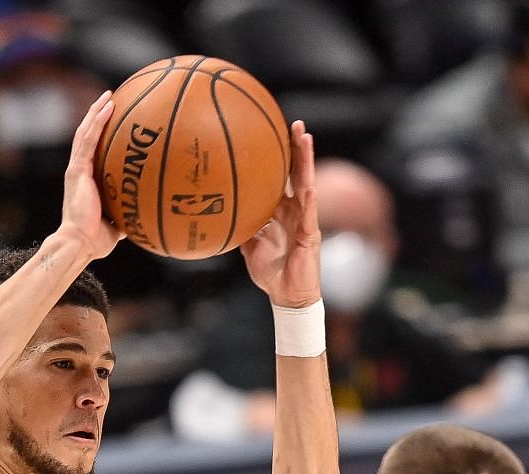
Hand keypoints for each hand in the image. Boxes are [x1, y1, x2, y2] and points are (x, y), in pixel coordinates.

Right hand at [52, 94, 123, 262]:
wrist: (81, 243)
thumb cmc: (97, 239)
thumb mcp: (120, 222)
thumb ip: (130, 212)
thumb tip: (148, 213)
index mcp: (87, 179)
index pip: (93, 150)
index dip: (100, 133)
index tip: (114, 119)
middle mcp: (80, 170)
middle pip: (87, 135)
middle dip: (98, 115)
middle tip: (111, 99)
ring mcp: (77, 168)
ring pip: (85, 133)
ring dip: (96, 112)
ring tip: (108, 96)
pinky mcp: (77, 170)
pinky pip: (87, 140)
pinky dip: (96, 122)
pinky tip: (107, 107)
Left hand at [241, 121, 319, 307]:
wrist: (286, 296)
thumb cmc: (271, 271)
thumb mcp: (248, 245)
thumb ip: (239, 226)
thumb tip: (217, 213)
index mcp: (282, 210)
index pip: (284, 177)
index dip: (282, 155)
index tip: (275, 131)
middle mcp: (296, 210)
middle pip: (299, 172)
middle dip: (298, 148)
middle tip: (295, 123)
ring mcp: (306, 220)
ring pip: (308, 184)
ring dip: (307, 162)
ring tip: (306, 138)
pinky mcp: (311, 235)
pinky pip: (309, 214)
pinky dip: (308, 200)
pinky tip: (307, 186)